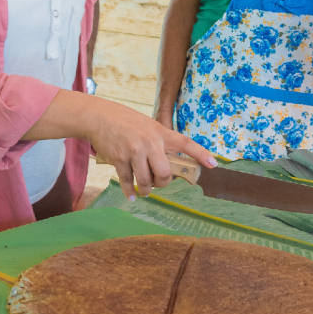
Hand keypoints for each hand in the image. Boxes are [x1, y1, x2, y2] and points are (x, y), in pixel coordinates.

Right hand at [89, 101, 215, 199]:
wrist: (99, 117)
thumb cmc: (126, 121)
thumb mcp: (148, 126)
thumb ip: (159, 142)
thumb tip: (167, 165)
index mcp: (160, 133)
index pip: (185, 143)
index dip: (200, 154)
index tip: (213, 164)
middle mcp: (149, 143)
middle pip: (164, 173)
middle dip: (162, 184)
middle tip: (158, 183)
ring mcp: (133, 152)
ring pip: (145, 181)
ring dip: (146, 190)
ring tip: (144, 191)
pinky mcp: (119, 160)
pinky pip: (127, 182)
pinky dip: (130, 192)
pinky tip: (131, 197)